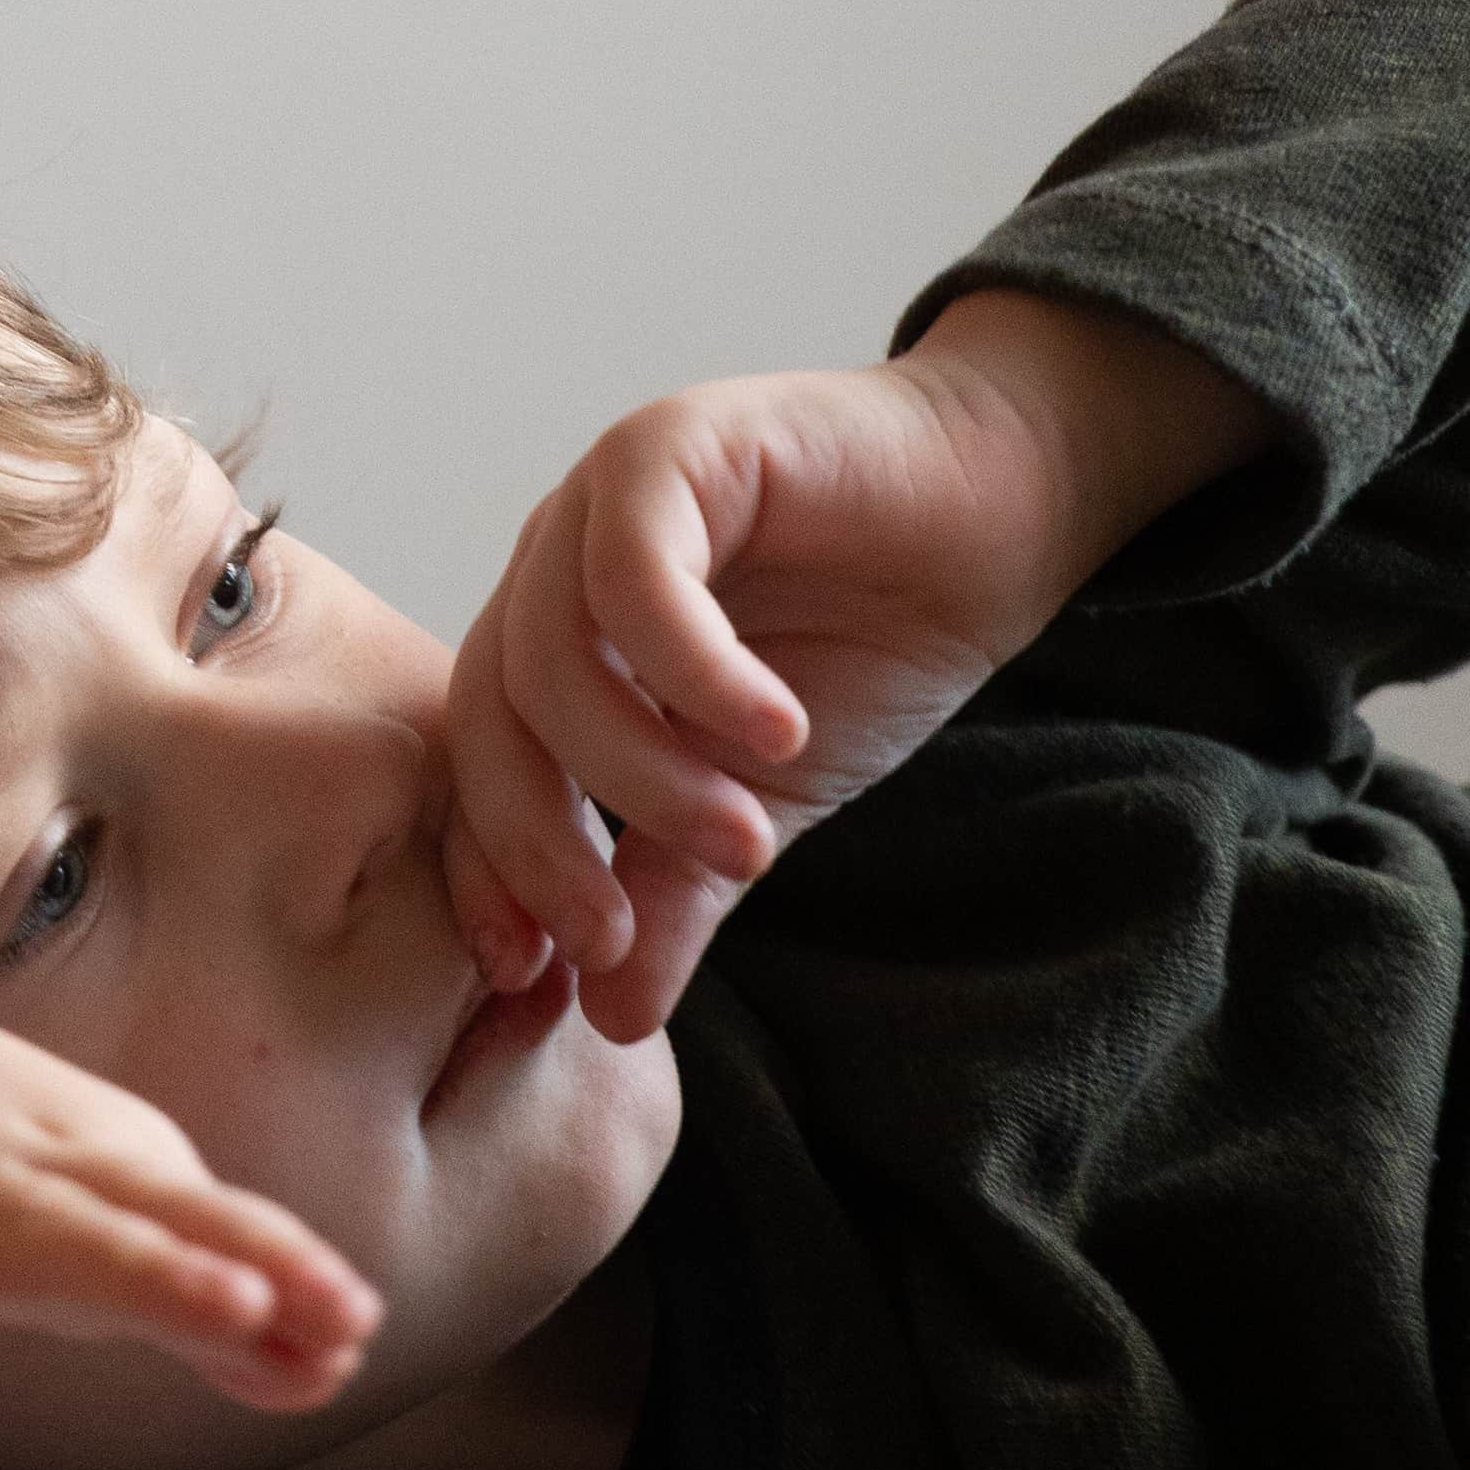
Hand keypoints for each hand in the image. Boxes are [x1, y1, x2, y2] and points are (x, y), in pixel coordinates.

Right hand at [0, 903, 379, 1437]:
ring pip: (46, 1230)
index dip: (289, 1267)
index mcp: (101, 1158)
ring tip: (234, 1317)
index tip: (363, 1327)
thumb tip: (327, 1369)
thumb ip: (191, 1298)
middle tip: (341, 1315)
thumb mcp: (81, 1209)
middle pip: (152, 1213)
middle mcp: (33, 1164)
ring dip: (145, 1270)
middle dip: (245, 1261)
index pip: (211, 1214)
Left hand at [442, 288, 1269, 1039]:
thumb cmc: (864, 648)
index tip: (537, 980)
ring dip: (641, 775)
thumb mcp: (759, 802)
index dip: (489, 877)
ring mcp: (602, 501)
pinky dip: (694, 674)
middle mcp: (555, 568)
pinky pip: (636, 575)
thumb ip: (678, 895)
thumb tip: (614, 1021)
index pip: (477, 769)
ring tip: (744, 840)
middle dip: (542, 846)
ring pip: (553, 656)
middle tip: (618, 937)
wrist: (991, 516)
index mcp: (556, 643)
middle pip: (490, 718)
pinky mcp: (673, 447)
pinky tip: (776, 733)